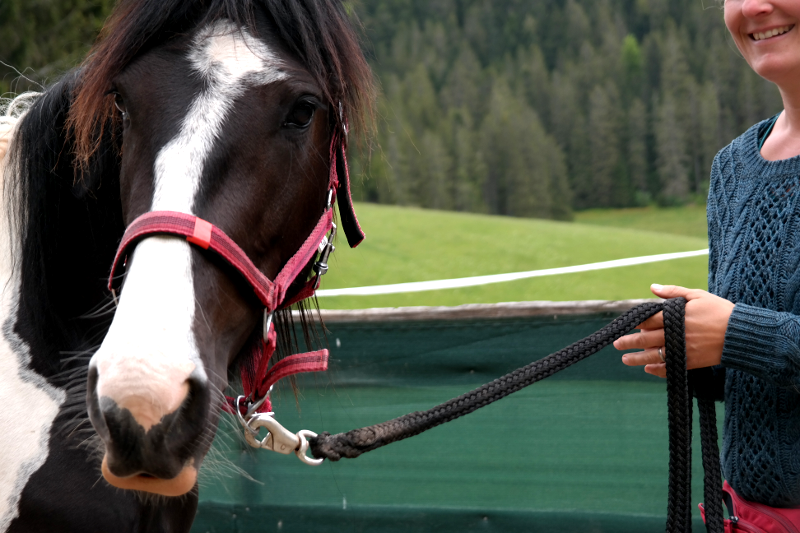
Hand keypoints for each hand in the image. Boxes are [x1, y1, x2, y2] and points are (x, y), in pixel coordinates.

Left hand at [613, 284, 733, 377]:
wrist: (740, 333)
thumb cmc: (719, 311)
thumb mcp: (697, 295)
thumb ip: (673, 292)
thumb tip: (652, 287)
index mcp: (675, 316)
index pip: (649, 320)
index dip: (637, 323)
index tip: (627, 325)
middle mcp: (675, 334)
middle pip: (646, 339)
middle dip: (629, 341)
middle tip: (616, 343)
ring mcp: (682, 349)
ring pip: (654, 355)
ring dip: (637, 358)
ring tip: (624, 359)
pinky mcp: (690, 362)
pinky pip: (669, 368)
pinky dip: (657, 370)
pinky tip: (648, 368)